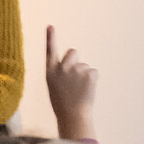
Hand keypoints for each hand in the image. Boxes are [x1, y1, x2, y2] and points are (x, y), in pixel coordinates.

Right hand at [44, 25, 98, 140]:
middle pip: (73, 52)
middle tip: (75, 79)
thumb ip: (61, 73)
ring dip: (84, 76)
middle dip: (76, 60)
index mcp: (50, 72)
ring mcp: (76, 70)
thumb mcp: (56, 87)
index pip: (50, 51)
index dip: (50, 38)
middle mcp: (62, 68)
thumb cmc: (63, 104)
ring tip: (79, 91)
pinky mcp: (90, 73)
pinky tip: (87, 91)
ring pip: (84, 66)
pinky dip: (92, 81)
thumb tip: (75, 65)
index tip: (51, 26)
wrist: (73, 117)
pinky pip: (93, 72)